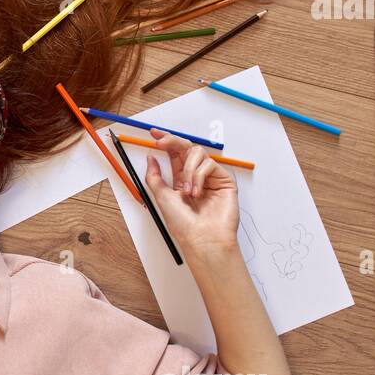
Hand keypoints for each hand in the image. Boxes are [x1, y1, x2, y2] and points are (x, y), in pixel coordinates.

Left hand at [142, 128, 238, 258]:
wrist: (203, 240)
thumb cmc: (184, 225)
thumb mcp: (161, 197)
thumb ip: (155, 177)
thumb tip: (151, 158)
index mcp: (181, 181)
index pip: (173, 155)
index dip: (165, 142)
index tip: (153, 134)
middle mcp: (195, 177)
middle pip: (186, 149)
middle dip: (172, 142)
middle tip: (161, 142)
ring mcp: (210, 178)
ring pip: (197, 153)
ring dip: (188, 170)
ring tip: (187, 191)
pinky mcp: (224, 180)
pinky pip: (210, 164)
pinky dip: (200, 176)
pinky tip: (198, 192)